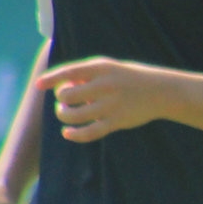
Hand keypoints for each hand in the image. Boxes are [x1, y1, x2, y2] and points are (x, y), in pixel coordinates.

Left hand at [35, 57, 172, 142]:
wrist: (163, 91)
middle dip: (61, 99)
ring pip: (74, 115)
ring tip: (66, 114)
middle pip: (67, 95)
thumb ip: (85, 75)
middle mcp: (105, 86)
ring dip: (64, 116)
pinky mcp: (117, 122)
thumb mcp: (110, 69)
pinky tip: (67, 133)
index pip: (69, 72)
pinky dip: (74, 134)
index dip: (51, 79)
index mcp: (102, 68)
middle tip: (66, 101)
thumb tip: (60, 90)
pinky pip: (89, 132)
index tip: (39, 85)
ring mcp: (111, 105)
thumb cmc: (129, 78)